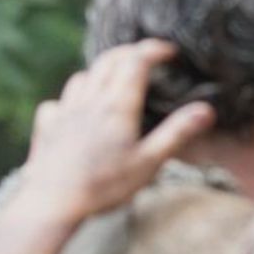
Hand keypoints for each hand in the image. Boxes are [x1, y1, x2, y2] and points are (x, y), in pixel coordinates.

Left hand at [9, 39, 216, 224]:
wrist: (52, 204)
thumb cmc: (104, 186)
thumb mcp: (149, 163)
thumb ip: (177, 133)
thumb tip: (206, 109)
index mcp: (117, 106)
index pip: (136, 61)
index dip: (154, 50)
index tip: (170, 51)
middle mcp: (90, 101)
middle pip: (108, 61)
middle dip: (129, 52)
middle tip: (146, 57)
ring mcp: (65, 112)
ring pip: (82, 77)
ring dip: (100, 71)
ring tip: (113, 81)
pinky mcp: (47, 128)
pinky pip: (57, 102)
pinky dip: (70, 99)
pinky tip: (75, 111)